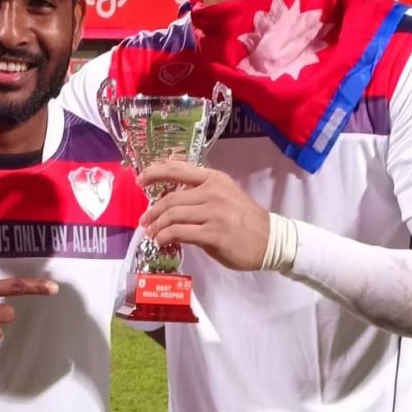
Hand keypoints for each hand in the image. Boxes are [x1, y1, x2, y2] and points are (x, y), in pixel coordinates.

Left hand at [138, 163, 270, 271]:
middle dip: (152, 211)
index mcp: (214, 179)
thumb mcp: (225, 195)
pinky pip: (180, 233)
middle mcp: (213, 192)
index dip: (154, 172)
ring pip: (173, 215)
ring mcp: (214, 213)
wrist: (270, 239)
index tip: (140, 180)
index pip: (177, 169)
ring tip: (152, 234)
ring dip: (157, 226)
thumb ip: (200, 193)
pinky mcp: (214, 234)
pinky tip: (161, 242)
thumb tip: (170, 199)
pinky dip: (165, 237)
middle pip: (171, 198)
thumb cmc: (245, 219)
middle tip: (145, 221)